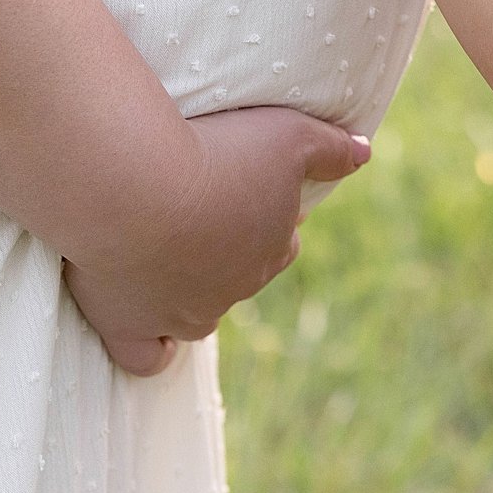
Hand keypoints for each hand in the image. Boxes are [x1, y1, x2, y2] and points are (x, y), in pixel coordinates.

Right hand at [63, 106, 370, 375]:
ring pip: (197, 314)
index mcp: (272, 248)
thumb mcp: (288, 135)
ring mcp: (181, 314)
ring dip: (189, 290)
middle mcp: (234, 289)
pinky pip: (146, 357)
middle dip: (226, 249)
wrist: (135, 188)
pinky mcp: (128, 327)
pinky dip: (151, 350)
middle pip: (239, 274)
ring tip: (165, 252)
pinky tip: (152, 333)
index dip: (267, 218)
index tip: (242, 189)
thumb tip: (364, 153)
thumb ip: (330, 148)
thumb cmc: (214, 154)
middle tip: (196, 208)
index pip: (282, 243)